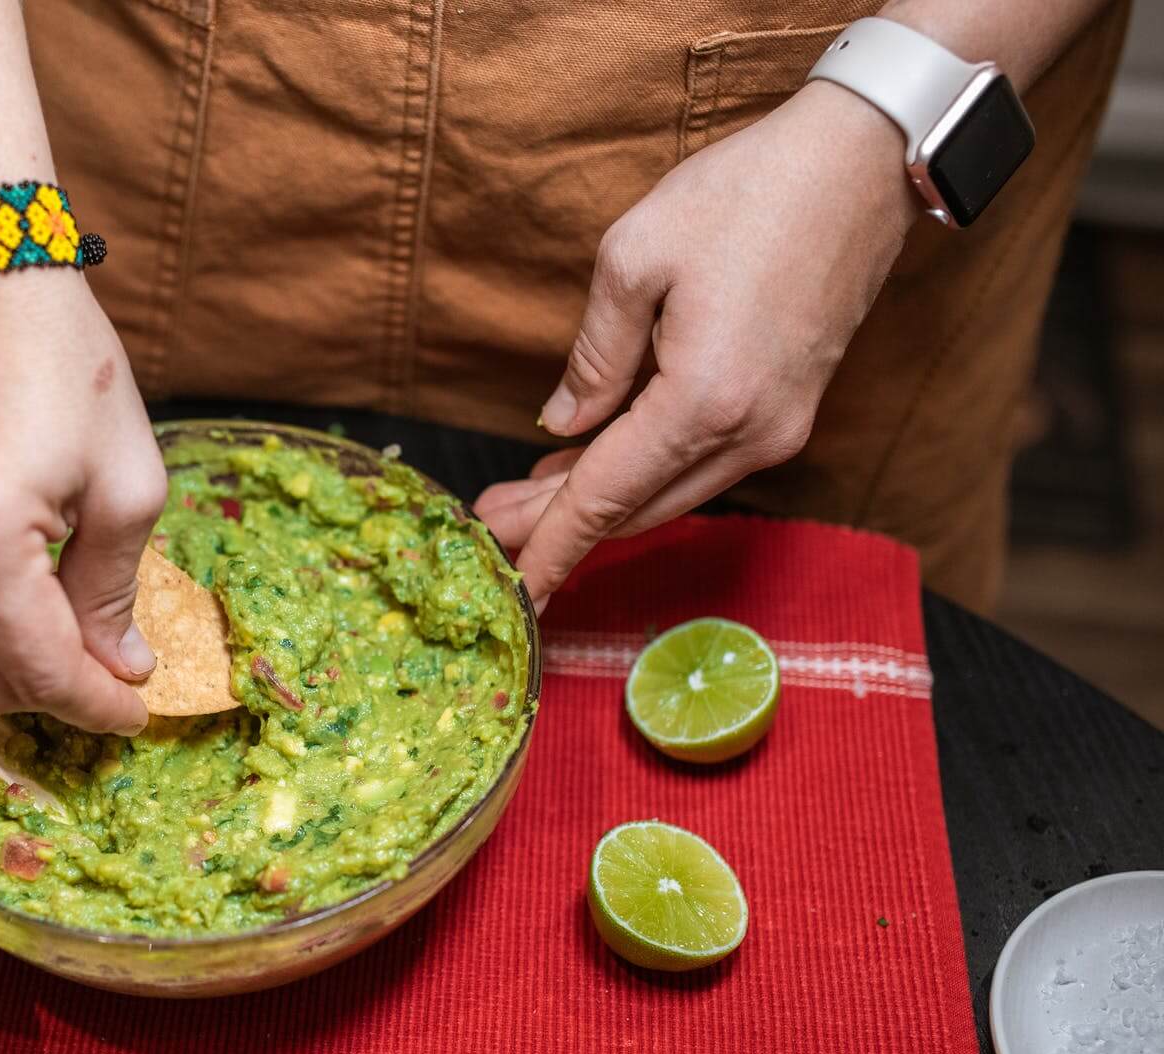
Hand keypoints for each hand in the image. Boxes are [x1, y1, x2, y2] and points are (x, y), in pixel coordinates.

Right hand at [0, 275, 164, 733]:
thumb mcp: (127, 481)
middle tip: (110, 684)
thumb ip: (114, 589)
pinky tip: (20, 624)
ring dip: (6, 680)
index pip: (36, 670)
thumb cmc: (66, 365)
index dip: (93, 705)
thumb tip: (117, 668)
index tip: (135, 711)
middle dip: (52, 699)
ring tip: (69, 658)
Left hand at [475, 81, 920, 612]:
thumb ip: (593, 357)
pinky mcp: (789, 412)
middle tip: (491, 529)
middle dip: (558, 526)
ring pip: (669, 493)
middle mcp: (750, 434)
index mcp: (704, 401)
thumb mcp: (633, 258)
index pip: (605, 497)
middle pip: (635, 508)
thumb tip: (563, 425)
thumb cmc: (747, 194)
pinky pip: (701, 465)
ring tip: (526, 499)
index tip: (511, 590)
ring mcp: (778, 429)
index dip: (550, 546)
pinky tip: (594, 459)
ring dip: (599, 501)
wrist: (862, 164)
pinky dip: (644, 473)